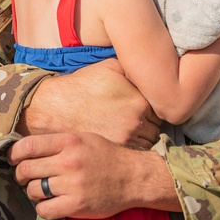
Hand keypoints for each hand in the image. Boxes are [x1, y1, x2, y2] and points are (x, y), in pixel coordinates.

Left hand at [8, 132, 177, 219]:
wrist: (134, 177)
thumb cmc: (106, 156)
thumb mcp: (83, 138)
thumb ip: (57, 142)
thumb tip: (26, 147)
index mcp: (68, 142)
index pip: (27, 146)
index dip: (14, 154)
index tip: (14, 160)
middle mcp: (68, 162)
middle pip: (26, 170)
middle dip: (20, 175)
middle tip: (25, 178)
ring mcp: (72, 185)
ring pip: (33, 190)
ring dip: (33, 192)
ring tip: (42, 190)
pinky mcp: (76, 206)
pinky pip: (44, 210)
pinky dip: (43, 207)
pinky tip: (51, 203)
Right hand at [17, 59, 160, 148]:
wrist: (57, 107)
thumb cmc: (84, 85)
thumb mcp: (112, 67)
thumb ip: (136, 69)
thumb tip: (153, 68)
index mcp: (140, 100)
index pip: (162, 108)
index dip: (154, 107)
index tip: (146, 107)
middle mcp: (137, 121)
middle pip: (156, 127)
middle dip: (150, 123)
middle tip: (138, 119)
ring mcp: (126, 138)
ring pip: (147, 141)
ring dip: (142, 137)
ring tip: (130, 129)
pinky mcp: (114, 150)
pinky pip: (134, 152)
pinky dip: (132, 147)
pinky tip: (123, 138)